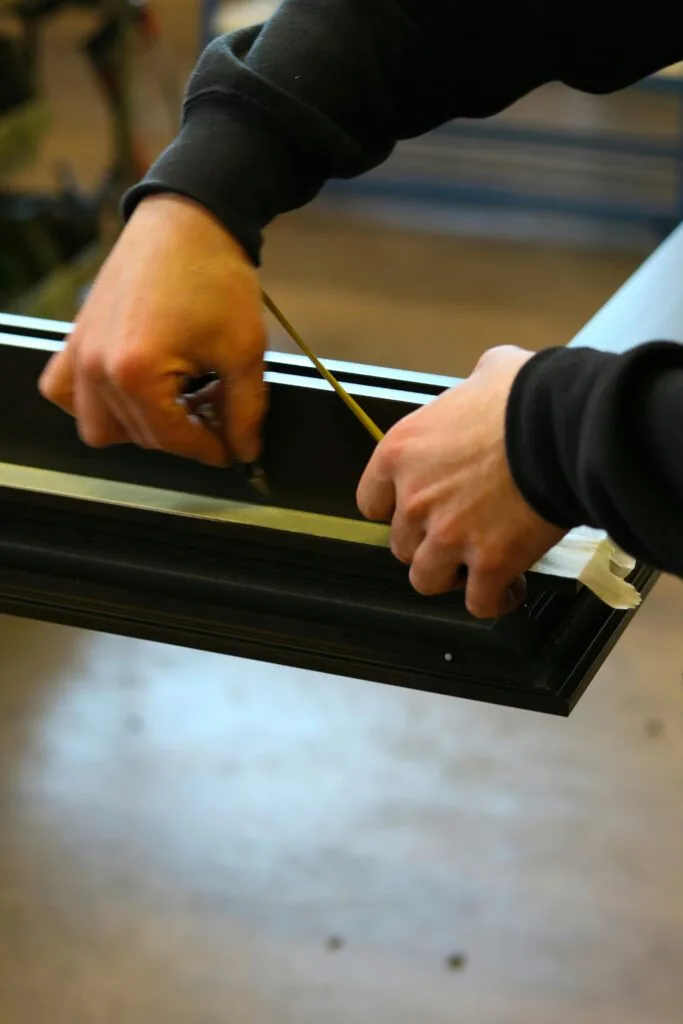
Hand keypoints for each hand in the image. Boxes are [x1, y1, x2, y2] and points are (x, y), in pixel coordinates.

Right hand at [39, 195, 266, 465]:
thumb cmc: (214, 274)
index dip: (209, 449)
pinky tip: (134, 390)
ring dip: (140, 425)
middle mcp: (96, 366)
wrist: (189, 219)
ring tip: (179, 402)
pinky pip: (67, 392)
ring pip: (99, 426)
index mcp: (135, 371)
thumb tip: (244, 449)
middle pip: (139, 437)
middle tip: (216, 414)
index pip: (170, 439)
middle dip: (183, 434)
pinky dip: (96, 402)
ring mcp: (79, 352)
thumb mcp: (243, 350)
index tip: (232, 448)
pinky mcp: (76, 338)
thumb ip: (245, 410)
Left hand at [357, 345, 566, 617]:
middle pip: (402, 544)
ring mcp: (448, 536)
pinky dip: (494, 600)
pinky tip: (510, 588)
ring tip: (478, 565)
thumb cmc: (526, 396)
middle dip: (428, 542)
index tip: (417, 510)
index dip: (396, 510)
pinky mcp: (489, 563)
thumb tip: (484, 383)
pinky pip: (479, 602)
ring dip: (452, 575)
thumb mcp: (486, 371)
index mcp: (401, 453)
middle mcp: (414, 499)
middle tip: (460, 534)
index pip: (371, 502)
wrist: (564, 427)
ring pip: (427, 580)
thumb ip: (469, 389)